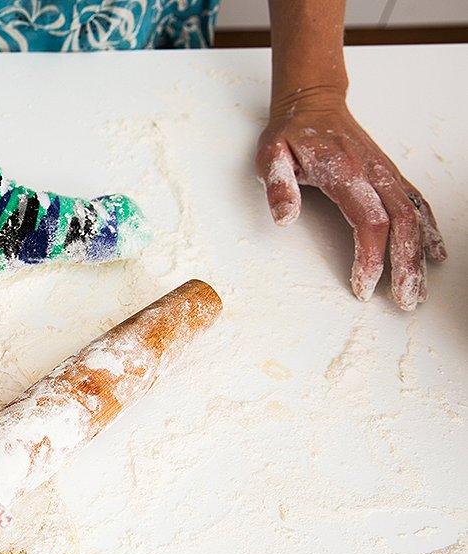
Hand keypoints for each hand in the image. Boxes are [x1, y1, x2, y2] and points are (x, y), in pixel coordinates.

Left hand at [256, 92, 446, 309]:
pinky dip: (428, 228)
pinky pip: (415, 202)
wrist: (312, 103)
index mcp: (344, 171)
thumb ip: (277, 186)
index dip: (370, 257)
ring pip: (413, 215)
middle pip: (401, 223)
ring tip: (418, 288)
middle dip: (406, 264)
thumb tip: (285, 218)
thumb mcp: (270, 155)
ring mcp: (385, 172)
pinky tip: (433, 252)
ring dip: (420, 253)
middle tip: (406, 299)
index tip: (363, 286)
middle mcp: (373, 172)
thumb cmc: (290, 133)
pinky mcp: (389, 173)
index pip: (368, 221)